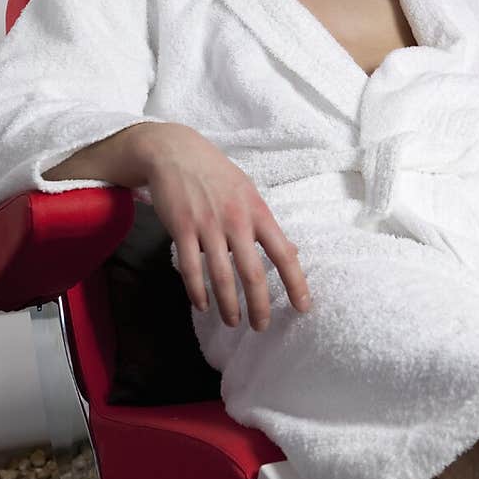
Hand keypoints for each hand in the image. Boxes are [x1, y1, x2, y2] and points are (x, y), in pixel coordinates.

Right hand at [141, 124, 312, 330]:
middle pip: (252, 273)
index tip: (303, 308)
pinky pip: (190, 268)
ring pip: (221, 276)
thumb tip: (292, 251)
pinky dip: (197, 292)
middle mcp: (236, 221)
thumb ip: (266, 225)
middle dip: (259, 306)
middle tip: (261, 326)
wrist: (175, 152)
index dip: (296, 283)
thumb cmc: (216, 174)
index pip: (284, 253)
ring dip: (228, 305)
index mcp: (258, 212)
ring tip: (233, 322)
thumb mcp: (249, 192)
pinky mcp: (181, 229)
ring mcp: (207, 225)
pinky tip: (203, 305)